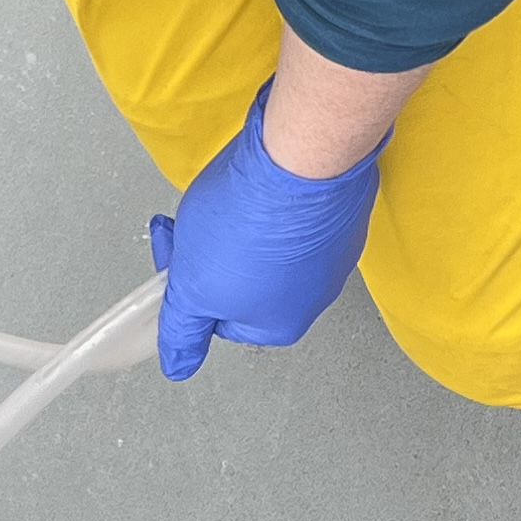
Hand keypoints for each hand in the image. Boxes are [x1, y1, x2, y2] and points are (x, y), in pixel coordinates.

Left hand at [148, 83, 385, 379]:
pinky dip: (275, 199)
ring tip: (231, 197)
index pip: (219, 317)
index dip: (191, 284)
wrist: (301, 155)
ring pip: (270, 245)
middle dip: (214, 250)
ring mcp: (333, 251)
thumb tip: (178, 365)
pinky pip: (297, 213)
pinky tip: (263, 181)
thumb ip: (183, 330)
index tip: (180, 255)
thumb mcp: (193, 287)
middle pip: (243, 281)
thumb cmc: (252, 220)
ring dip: (241, 222)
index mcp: (279, 324)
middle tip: (199, 222)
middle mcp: (315, 295)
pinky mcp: (342, 211)